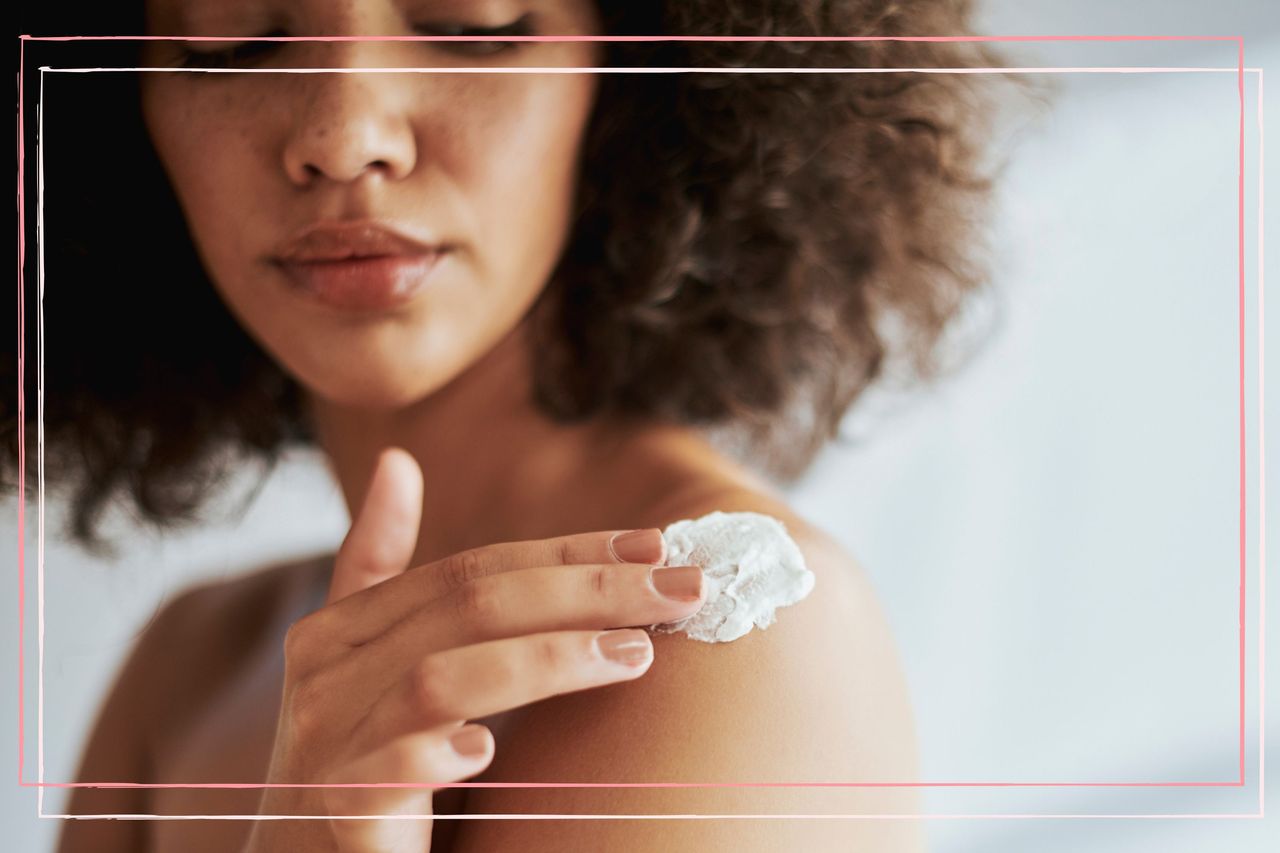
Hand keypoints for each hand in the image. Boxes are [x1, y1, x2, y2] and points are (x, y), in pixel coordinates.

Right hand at [242, 447, 705, 851]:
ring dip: (545, 659)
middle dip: (586, 591)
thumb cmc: (356, 762)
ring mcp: (324, 748)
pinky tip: (488, 751)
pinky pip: (376, 776)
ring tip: (634, 654)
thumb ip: (380, 571)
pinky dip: (430, 754)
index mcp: (340, 630)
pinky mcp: (334, 818)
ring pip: (438, 678)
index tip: (655, 547)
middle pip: (469, 608)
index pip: (472, 570)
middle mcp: (325, 678)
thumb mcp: (368, 662)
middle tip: (682, 591)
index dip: (568, 553)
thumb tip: (398, 461)